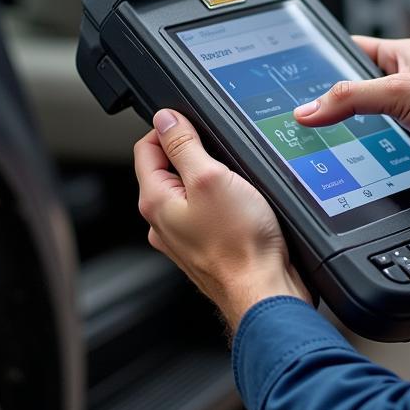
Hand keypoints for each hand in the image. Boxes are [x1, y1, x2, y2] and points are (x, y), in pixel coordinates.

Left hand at [134, 109, 311, 333]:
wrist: (265, 291)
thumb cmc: (240, 244)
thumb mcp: (211, 178)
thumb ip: (184, 145)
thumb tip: (164, 119)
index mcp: (155, 201)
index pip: (145, 147)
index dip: (170, 129)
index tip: (195, 126)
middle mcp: (163, 221)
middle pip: (167, 167)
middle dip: (194, 152)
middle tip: (223, 157)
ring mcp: (184, 235)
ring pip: (190, 188)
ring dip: (211, 176)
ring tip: (236, 183)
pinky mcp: (206, 244)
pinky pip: (207, 209)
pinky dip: (222, 199)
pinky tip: (243, 203)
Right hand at [295, 36, 409, 196]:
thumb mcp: (403, 91)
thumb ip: (353, 99)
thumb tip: (309, 109)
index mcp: (400, 58)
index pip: (349, 53)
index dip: (322, 64)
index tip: (292, 79)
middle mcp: (404, 89)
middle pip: (353, 99)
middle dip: (333, 112)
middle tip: (302, 124)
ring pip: (367, 133)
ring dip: (355, 144)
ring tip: (324, 152)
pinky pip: (383, 161)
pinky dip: (372, 168)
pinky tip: (358, 175)